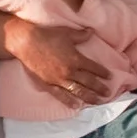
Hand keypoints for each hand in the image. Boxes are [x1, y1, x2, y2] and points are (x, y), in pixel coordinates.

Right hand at [3, 17, 117, 107]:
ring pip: (78, 91)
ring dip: (89, 97)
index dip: (103, 72)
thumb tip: (92, 31)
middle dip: (100, 88)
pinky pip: (60, 95)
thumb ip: (81, 35)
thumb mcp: (67, 33)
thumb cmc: (47, 35)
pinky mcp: (48, 84)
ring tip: (98, 102)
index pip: (94, 68)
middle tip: (108, 93)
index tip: (110, 76)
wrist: (26, 42)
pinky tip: (77, 106)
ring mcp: (59, 80)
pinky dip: (69, 101)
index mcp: (76, 58)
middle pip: (89, 82)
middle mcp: (70, 71)